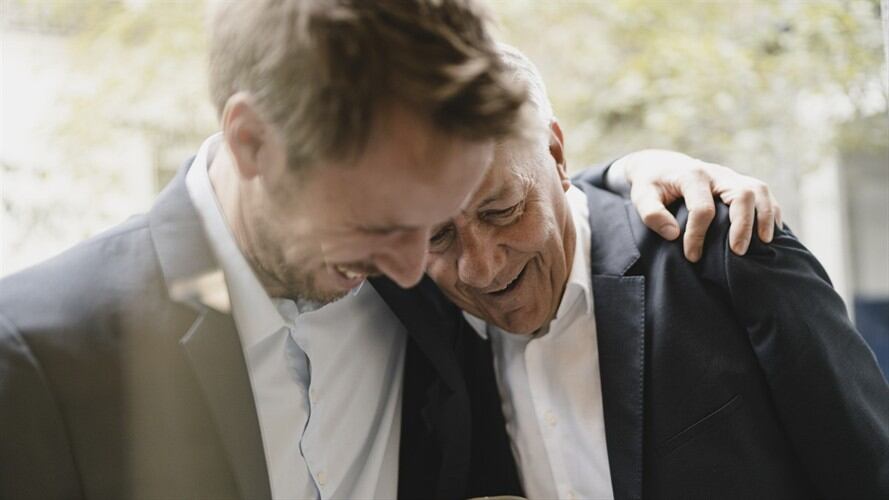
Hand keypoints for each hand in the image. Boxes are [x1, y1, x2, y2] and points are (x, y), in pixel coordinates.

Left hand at [612, 149, 781, 261]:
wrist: (661, 165)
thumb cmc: (652, 184)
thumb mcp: (641, 196)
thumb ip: (651, 214)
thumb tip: (673, 235)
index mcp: (692, 175)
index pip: (702, 208)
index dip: (698, 235)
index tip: (691, 256)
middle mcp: (716, 173)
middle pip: (741, 194)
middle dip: (743, 225)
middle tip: (738, 252)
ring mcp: (731, 176)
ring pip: (758, 190)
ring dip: (763, 216)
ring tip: (763, 242)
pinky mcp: (738, 181)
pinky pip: (763, 193)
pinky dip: (770, 211)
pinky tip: (769, 233)